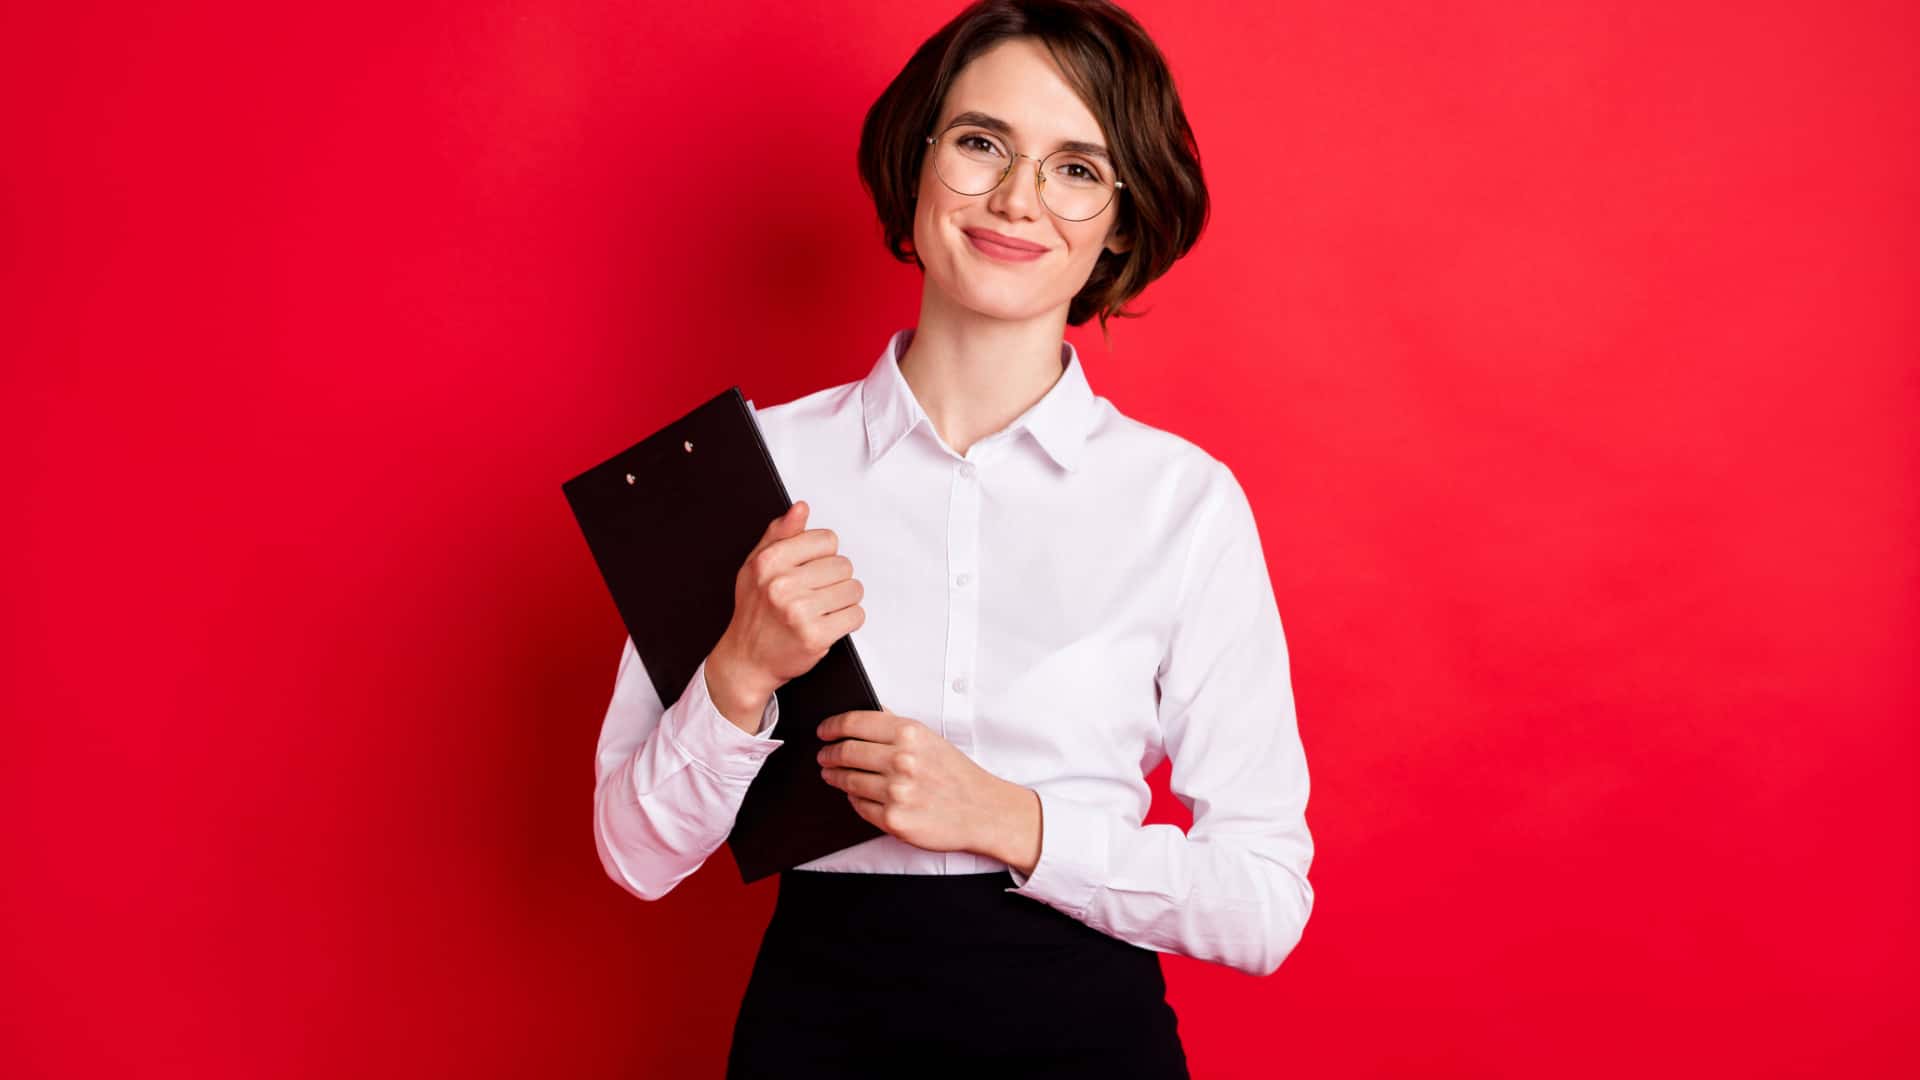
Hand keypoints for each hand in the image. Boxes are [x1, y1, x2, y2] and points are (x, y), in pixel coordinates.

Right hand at [706, 501, 865, 728]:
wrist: (746, 660)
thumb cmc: (753, 613)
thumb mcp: (756, 567)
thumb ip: (779, 534)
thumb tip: (800, 508)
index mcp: (769, 562)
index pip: (826, 540)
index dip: (823, 555)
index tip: (811, 569)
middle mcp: (782, 585)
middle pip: (843, 565)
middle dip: (834, 579)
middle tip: (815, 594)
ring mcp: (799, 612)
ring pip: (853, 589)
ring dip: (844, 600)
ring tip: (822, 608)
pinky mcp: (816, 636)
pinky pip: (856, 615)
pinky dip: (848, 620)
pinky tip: (828, 623)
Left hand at [816, 709, 1015, 855]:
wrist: (981, 810)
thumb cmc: (956, 774)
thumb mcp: (930, 739)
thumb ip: (896, 726)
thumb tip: (866, 716)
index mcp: (909, 734)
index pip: (854, 723)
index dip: (831, 726)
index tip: (823, 731)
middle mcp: (901, 760)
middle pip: (845, 752)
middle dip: (829, 754)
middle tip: (824, 756)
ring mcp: (896, 792)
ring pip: (848, 781)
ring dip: (834, 777)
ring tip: (832, 774)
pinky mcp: (893, 819)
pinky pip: (859, 807)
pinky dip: (853, 800)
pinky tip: (855, 795)